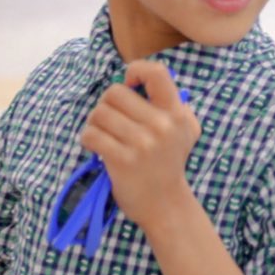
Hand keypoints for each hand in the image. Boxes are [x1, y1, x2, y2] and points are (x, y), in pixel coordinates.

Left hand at [79, 61, 199, 230]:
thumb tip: (146, 84)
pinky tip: (96, 147)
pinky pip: (91, 135)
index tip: (130, 85)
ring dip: (95, 122)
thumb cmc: (171, 162)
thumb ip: (177, 105)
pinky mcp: (121, 160)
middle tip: (110, 119)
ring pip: (100, 113)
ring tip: (102, 133)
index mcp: (177, 112)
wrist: (165, 203)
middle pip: (115, 93)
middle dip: (106, 104)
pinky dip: (88, 138)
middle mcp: (161, 124)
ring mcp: (141, 143)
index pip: (156, 73)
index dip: (136, 71)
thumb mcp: (187, 130)